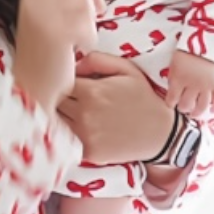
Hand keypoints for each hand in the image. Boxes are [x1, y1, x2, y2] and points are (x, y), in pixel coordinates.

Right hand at [12, 0, 102, 112]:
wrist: (31, 89)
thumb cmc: (42, 56)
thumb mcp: (43, 20)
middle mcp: (34, 1)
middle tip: (93, 9)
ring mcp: (44, 16)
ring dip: (90, 16)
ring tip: (82, 34)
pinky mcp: (57, 33)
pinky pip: (86, 20)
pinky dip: (88, 36)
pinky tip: (79, 47)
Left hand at [57, 49, 174, 163]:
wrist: (160, 132)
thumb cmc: (143, 98)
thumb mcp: (126, 69)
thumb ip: (97, 60)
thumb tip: (74, 65)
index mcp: (91, 92)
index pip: (59, 83)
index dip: (61, 81)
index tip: (70, 83)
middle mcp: (84, 115)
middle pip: (54, 103)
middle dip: (58, 98)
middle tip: (69, 98)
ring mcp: (85, 135)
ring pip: (57, 122)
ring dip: (60, 116)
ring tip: (73, 112)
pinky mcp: (88, 152)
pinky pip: (67, 139)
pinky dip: (68, 133)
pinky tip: (79, 128)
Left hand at [166, 50, 213, 115]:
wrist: (206, 40)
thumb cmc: (186, 52)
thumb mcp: (174, 65)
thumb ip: (173, 79)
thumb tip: (172, 93)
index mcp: (179, 79)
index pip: (172, 99)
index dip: (170, 104)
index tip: (171, 104)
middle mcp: (192, 85)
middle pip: (186, 105)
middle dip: (183, 108)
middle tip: (183, 108)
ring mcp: (206, 86)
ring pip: (201, 106)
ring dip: (196, 112)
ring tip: (193, 114)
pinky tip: (211, 110)